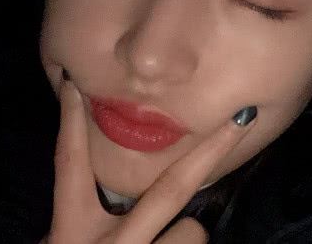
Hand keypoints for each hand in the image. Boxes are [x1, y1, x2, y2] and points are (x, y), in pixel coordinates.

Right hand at [42, 76, 256, 243]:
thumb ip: (77, 222)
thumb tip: (95, 194)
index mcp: (72, 232)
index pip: (69, 164)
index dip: (71, 122)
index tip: (77, 84)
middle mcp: (111, 243)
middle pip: (169, 190)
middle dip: (209, 153)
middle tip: (242, 121)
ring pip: (193, 232)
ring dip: (186, 236)